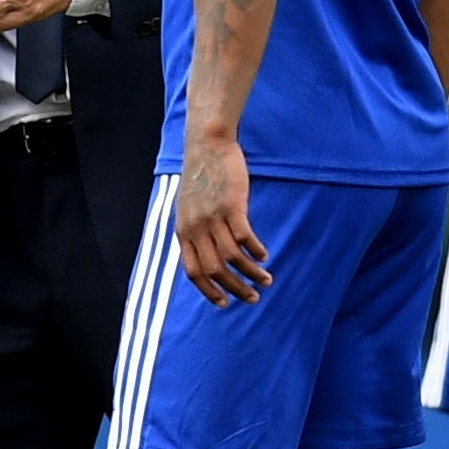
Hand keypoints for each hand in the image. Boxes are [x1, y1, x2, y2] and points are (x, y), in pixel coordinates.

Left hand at [176, 133, 269, 306]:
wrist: (207, 145)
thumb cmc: (201, 176)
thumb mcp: (189, 207)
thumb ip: (194, 230)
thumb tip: (207, 253)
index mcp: (183, 231)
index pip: (193, 272)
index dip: (209, 291)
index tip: (225, 303)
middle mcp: (195, 228)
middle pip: (214, 270)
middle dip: (234, 289)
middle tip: (252, 299)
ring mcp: (213, 217)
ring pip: (232, 258)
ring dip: (250, 274)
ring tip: (265, 281)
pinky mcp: (231, 206)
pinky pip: (245, 237)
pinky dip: (256, 251)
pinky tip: (264, 256)